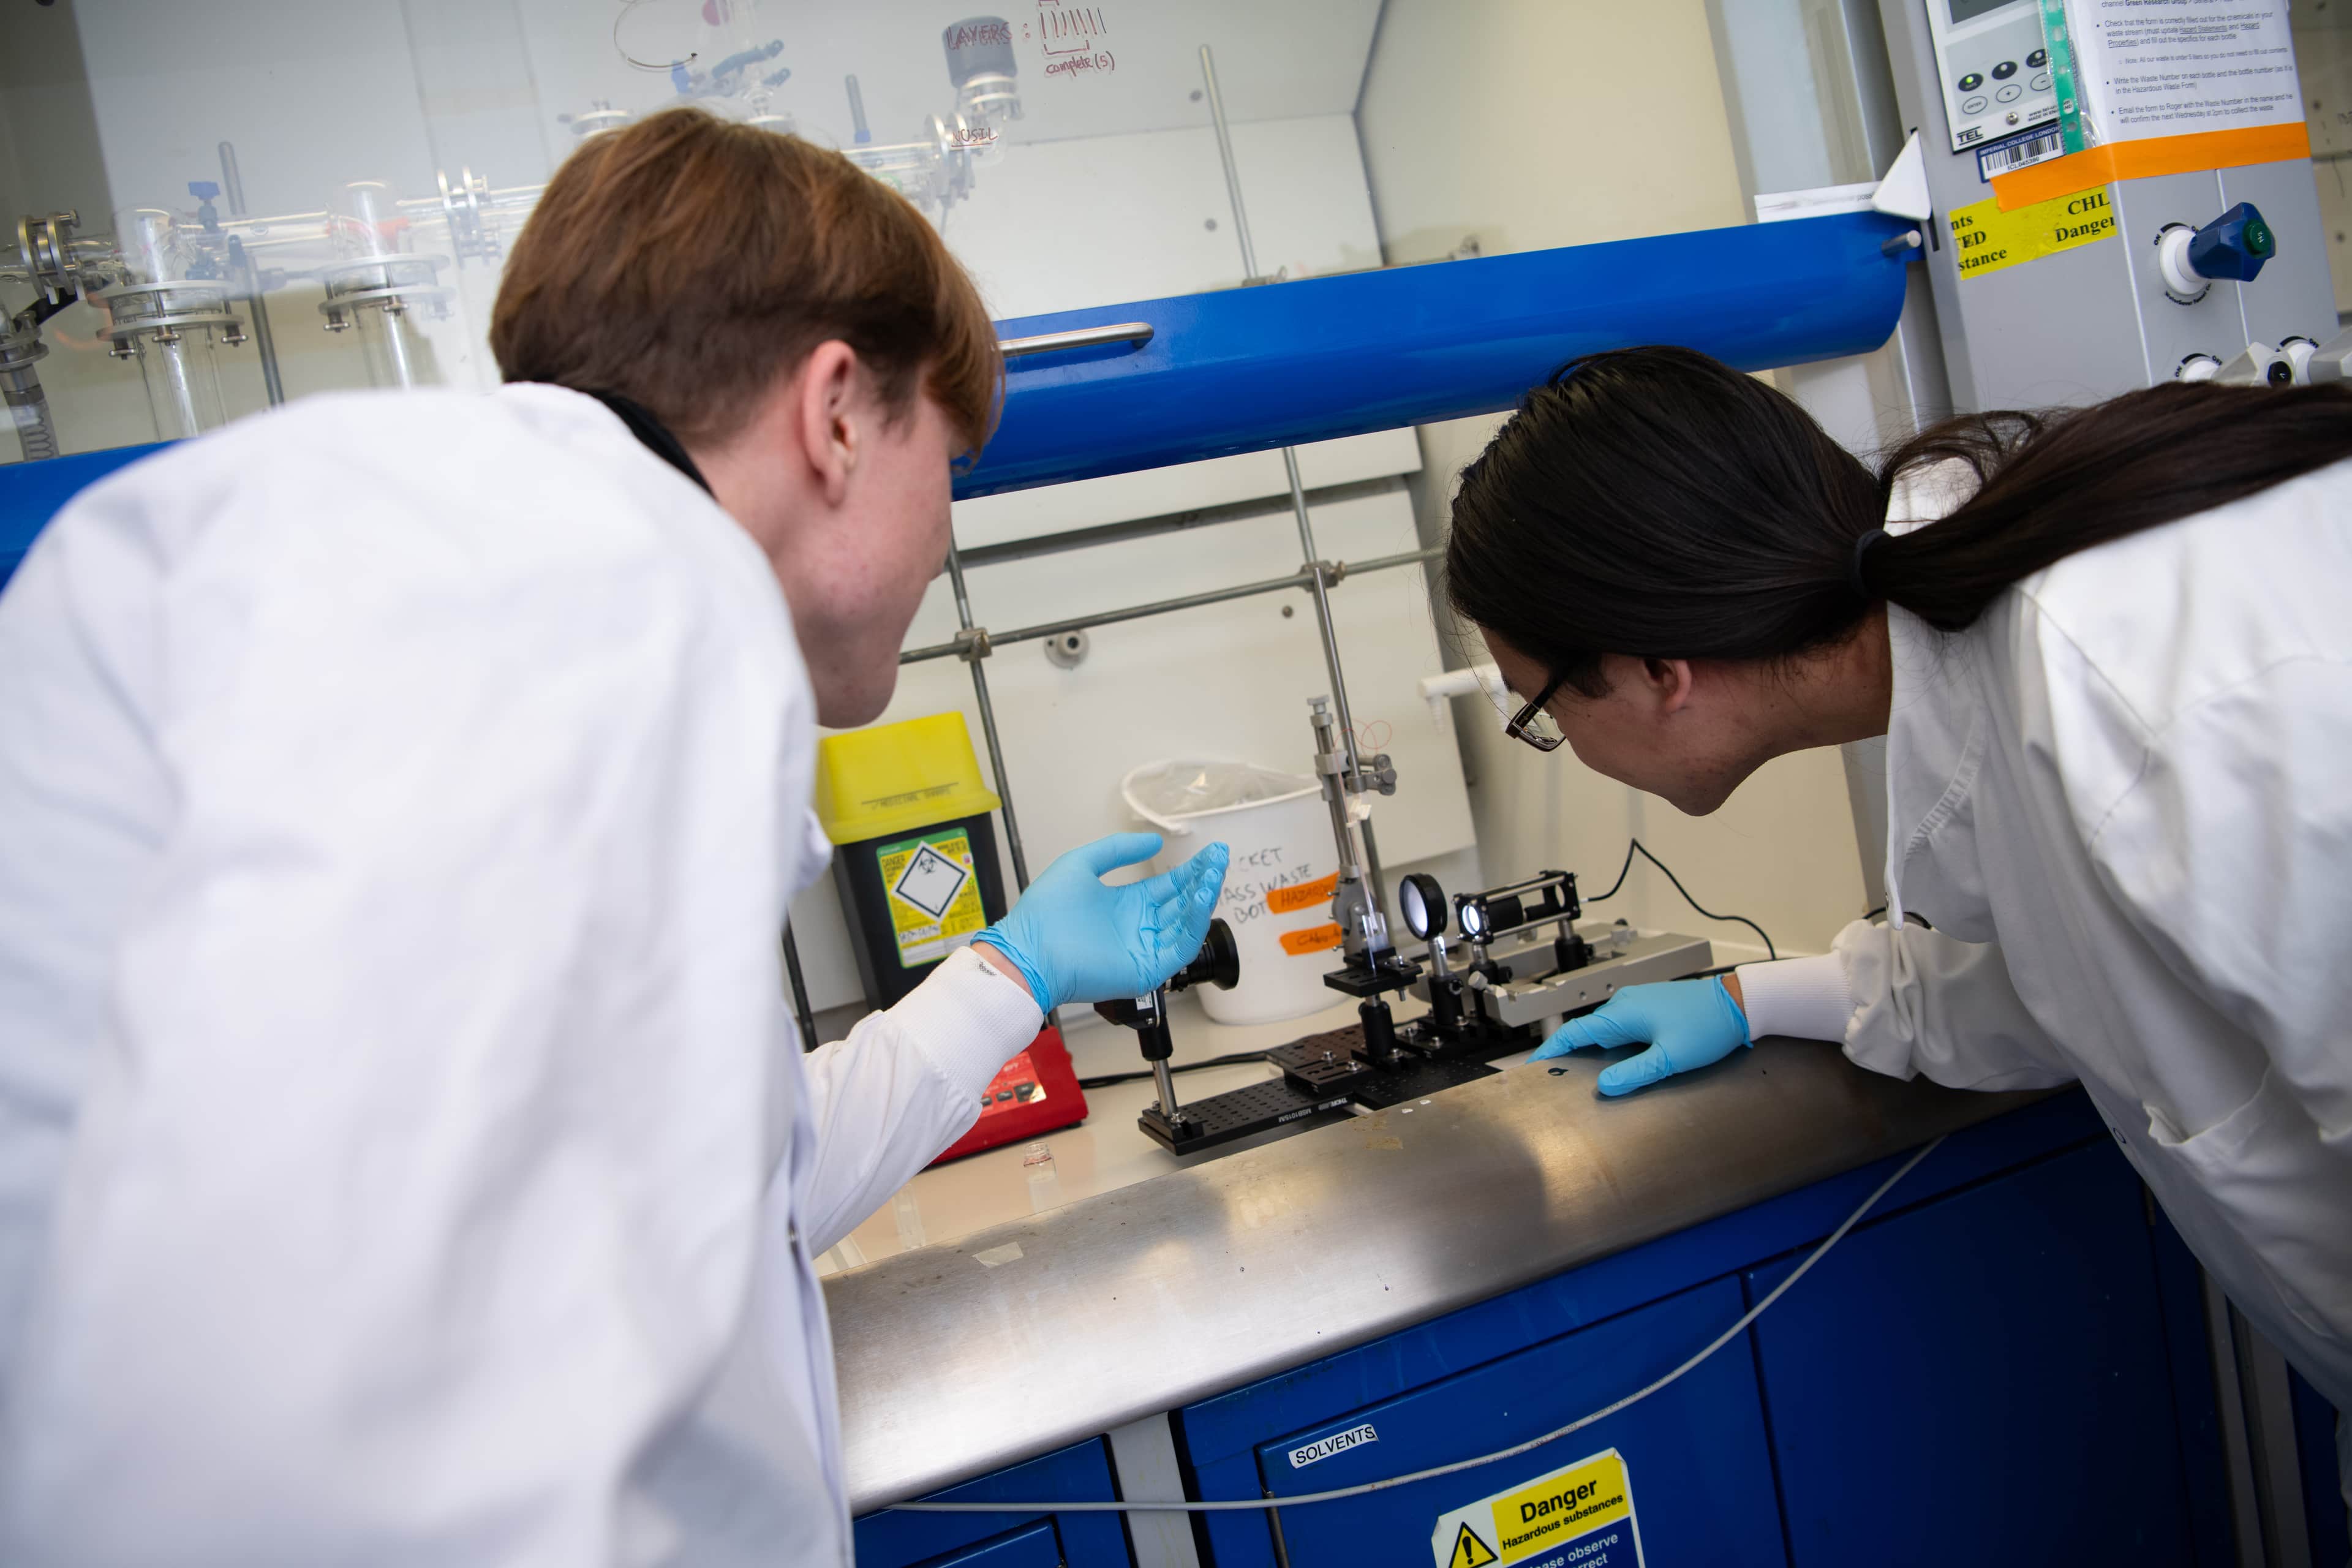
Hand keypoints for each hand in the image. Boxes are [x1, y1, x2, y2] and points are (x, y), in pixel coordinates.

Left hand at [974, 833, 1229, 1011]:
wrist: (1029, 950)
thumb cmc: (1045, 911)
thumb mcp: (1082, 864)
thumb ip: (1118, 850)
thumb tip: (1155, 842)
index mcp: (1127, 904)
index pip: (1170, 886)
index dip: (1192, 869)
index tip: (1211, 852)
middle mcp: (1140, 926)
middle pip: (1184, 903)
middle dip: (1204, 879)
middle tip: (1220, 858)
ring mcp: (1145, 948)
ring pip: (1187, 924)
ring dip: (1203, 899)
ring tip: (1213, 874)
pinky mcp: (1147, 969)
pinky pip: (1180, 946)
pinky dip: (1193, 924)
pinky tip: (1199, 899)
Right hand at [1529, 976, 1750, 1095]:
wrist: (1739, 1003)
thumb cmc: (1709, 1025)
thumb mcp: (1670, 1057)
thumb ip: (1634, 1073)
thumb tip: (1604, 1087)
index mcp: (1623, 1013)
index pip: (1574, 1033)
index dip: (1551, 1050)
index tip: (1535, 1066)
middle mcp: (1626, 1003)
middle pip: (1587, 1032)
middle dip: (1570, 1055)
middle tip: (1557, 1078)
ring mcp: (1638, 1003)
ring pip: (1606, 1031)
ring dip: (1594, 1051)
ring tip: (1586, 1075)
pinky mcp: (1651, 1008)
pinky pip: (1622, 1028)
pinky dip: (1613, 1045)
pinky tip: (1621, 1061)